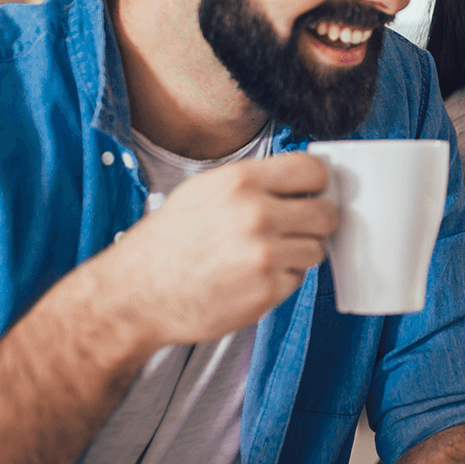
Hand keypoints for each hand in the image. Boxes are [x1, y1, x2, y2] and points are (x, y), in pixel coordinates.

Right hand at [106, 152, 337, 346]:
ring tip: (264, 255)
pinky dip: (282, 279)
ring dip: (298, 252)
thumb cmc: (168, 243)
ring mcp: (265, 255)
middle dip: (314, 220)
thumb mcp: (204, 191)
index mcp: (241, 182)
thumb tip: (299, 181)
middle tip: (294, 228)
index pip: (314, 170)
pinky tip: (251, 276)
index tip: (311, 191)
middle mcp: (257, 215)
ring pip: (316, 248)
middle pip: (326, 212)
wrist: (138, 293)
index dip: (316, 182)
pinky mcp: (267, 291)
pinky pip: (298, 278)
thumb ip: (254, 183)